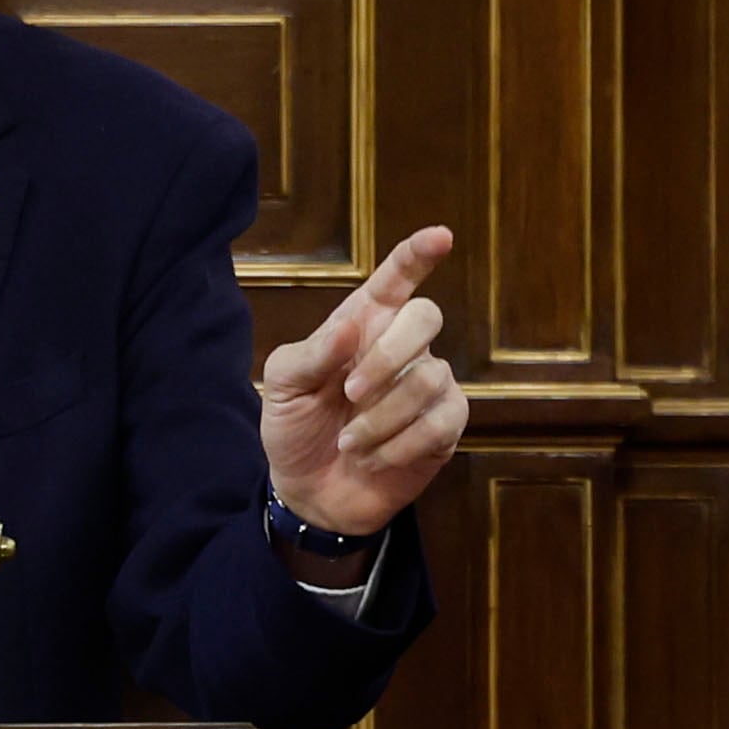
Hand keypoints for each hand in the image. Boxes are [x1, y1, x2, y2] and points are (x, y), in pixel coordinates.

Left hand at [257, 225, 468, 538]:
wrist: (309, 491)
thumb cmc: (295, 426)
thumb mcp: (283, 386)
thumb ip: (312, 354)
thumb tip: (351, 327)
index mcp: (362, 324)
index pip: (396, 280)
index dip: (418, 254)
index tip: (440, 236)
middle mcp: (401, 348)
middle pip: (426, 317)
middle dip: (390, 354)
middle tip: (350, 393)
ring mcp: (429, 386)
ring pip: (430, 378)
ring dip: (382, 418)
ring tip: (350, 443)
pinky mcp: (445, 427)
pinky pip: (440, 423)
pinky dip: (400, 445)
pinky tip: (375, 458)